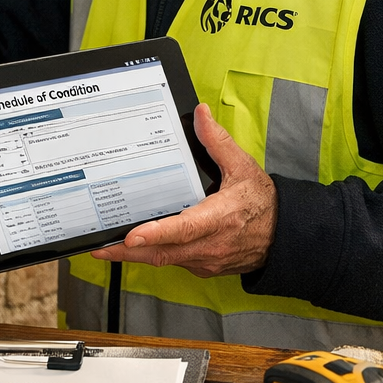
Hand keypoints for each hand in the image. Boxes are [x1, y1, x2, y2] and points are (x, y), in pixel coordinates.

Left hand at [90, 103, 277, 276]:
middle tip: (98, 246)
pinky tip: (134, 245)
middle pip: (162, 252)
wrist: (284, 236)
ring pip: (163, 260)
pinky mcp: (201, 266)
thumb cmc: (263, 204)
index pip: (183, 228)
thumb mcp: (243, 167)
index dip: (155, 233)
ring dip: (134, 256)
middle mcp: (210, 244)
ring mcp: (204, 259)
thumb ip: (217, 142)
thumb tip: (201, 115)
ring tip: (104, 247)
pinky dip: (152, 254)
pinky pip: (172, 261)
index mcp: (219, 218)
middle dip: (127, 251)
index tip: (131, 236)